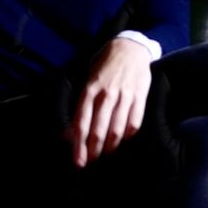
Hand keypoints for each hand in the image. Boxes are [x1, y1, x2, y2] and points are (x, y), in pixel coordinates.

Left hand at [67, 38, 152, 167]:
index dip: (79, 144)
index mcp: (89, 89)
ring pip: (117, 128)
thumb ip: (79, 109)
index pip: (81, 122)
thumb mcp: (87, 81)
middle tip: (91, 161)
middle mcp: (106, 93)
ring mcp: (124, 95)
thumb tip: (68, 135)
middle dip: (93, 149)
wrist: (130, 46)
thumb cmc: (104, 65)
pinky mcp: (140, 95)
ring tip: (107, 152)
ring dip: (111, 145)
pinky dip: (129, 133)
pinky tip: (124, 138)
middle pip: (98, 129)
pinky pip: (135, 120)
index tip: (78, 160)